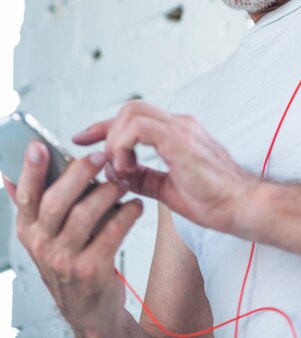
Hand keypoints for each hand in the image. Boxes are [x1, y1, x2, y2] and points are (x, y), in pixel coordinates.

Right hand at [2, 142, 142, 336]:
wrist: (88, 309)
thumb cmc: (69, 261)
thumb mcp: (45, 236)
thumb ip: (33, 205)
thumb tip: (10, 174)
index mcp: (29, 230)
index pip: (26, 196)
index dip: (31, 170)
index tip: (39, 145)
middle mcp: (42, 245)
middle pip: (56, 201)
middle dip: (80, 173)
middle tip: (101, 156)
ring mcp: (64, 260)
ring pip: (85, 214)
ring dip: (108, 191)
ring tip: (122, 181)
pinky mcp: (90, 271)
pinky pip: (111, 232)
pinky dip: (126, 214)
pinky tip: (135, 206)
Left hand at [72, 101, 258, 233]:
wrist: (244, 207)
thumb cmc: (216, 200)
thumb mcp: (169, 189)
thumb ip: (145, 178)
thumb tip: (118, 176)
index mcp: (178, 133)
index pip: (134, 118)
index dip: (104, 127)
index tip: (83, 139)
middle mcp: (179, 124)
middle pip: (130, 108)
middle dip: (104, 129)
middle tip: (99, 159)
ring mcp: (181, 128)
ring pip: (131, 112)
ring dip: (116, 141)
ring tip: (122, 169)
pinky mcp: (180, 140)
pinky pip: (139, 128)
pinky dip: (124, 146)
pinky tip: (129, 168)